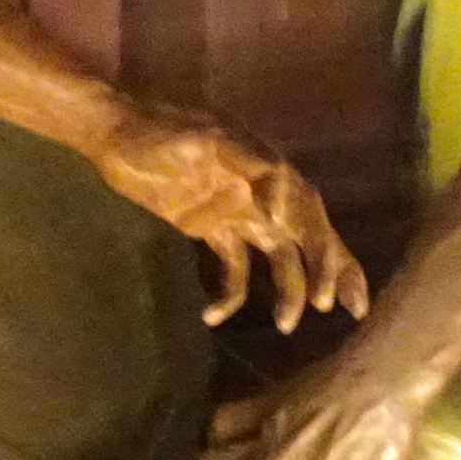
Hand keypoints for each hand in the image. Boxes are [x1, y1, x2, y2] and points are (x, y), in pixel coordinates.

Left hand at [89, 104, 366, 328]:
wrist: (114, 133)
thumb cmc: (154, 133)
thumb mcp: (194, 139)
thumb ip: (237, 162)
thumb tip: (276, 204)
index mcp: (265, 169)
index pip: (306, 213)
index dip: (320, 249)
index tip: (323, 288)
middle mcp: (261, 193)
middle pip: (307, 235)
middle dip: (330, 270)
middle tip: (346, 308)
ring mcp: (237, 213)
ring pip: (278, 256)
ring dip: (288, 290)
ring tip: (286, 326)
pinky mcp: (212, 229)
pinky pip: (233, 267)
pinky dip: (230, 294)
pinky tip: (212, 317)